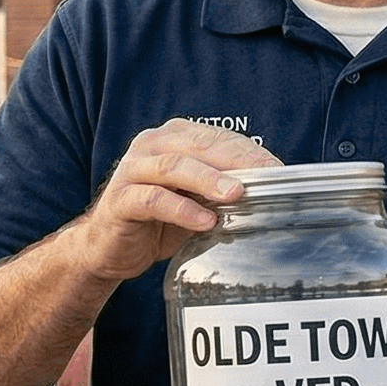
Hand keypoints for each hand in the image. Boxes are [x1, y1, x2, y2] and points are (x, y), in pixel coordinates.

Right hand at [71, 120, 279, 284]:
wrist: (107, 247)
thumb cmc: (157, 220)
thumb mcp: (196, 200)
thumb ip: (223, 189)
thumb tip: (274, 191)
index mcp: (173, 139)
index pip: (218, 138)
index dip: (249, 153)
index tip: (279, 172)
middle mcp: (150, 146)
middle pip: (199, 146)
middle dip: (236, 162)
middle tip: (267, 178)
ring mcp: (131, 171)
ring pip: (174, 167)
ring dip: (209, 180)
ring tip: (237, 195)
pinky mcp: (119, 200)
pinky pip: (153, 200)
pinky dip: (182, 210)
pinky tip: (205, 222)